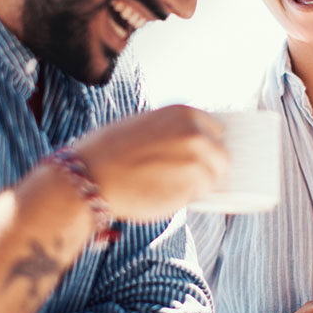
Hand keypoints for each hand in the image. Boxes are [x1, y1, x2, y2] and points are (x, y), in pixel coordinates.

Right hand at [73, 105, 228, 219]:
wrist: (91, 176)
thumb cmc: (109, 152)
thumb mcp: (146, 124)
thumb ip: (173, 131)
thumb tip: (192, 146)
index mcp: (185, 113)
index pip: (217, 131)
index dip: (206, 146)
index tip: (196, 157)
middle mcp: (196, 134)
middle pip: (222, 156)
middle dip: (207, 168)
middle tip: (182, 177)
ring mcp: (197, 161)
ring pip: (213, 179)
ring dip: (197, 185)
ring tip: (166, 185)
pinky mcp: (192, 188)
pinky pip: (200, 197)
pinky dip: (186, 199)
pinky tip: (162, 194)